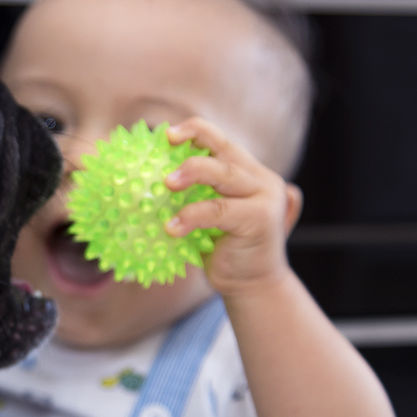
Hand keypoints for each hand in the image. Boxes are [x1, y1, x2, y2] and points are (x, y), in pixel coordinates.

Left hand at [163, 117, 301, 297]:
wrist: (251, 285)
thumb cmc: (223, 250)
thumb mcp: (208, 217)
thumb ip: (196, 194)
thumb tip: (151, 178)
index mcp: (249, 173)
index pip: (222, 141)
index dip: (196, 131)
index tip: (167, 134)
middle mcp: (262, 179)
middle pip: (224, 149)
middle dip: (194, 141)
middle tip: (166, 144)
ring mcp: (265, 198)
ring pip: (222, 174)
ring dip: (191, 172)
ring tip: (166, 183)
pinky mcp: (260, 219)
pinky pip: (218, 210)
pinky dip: (191, 216)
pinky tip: (171, 227)